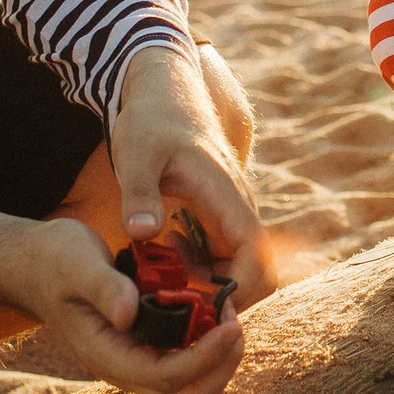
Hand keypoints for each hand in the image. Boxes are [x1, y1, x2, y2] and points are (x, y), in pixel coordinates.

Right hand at [0, 196, 249, 393]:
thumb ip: (103, 286)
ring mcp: (137, 360)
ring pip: (193, 386)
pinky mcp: (146, 346)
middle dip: (220, 366)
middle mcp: (125, 367)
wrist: (33, 263)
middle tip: (231, 320)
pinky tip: (209, 301)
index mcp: (107, 356)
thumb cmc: (52, 260)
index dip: (206, 356)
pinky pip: (188, 360)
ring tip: (223, 309)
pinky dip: (209, 341)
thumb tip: (128, 313)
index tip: (231, 322)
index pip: (168, 377)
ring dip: (218, 356)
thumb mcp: (75, 262)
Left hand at [111, 44, 274, 314]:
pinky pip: (220, 254)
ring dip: (204, 281)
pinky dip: (197, 266)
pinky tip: (163, 253)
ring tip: (161, 270)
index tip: (200, 303)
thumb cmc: (152, 119)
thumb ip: (139, 193)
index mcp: (226, 194)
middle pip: (253, 270)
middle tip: (171, 292)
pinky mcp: (218, 214)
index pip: (256, 256)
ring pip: (235, 265)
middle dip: (218, 293)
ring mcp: (230, 211)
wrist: (164, 90)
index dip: (239, 288)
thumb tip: (143, 233)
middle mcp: (237, 207)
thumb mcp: (136, 153)